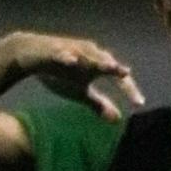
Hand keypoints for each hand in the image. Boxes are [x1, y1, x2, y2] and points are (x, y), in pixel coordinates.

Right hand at [3, 33, 144, 122]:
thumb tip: (117, 120)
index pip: (118, 78)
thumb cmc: (60, 73)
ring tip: (107, 66)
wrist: (32, 56)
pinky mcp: (53, 50)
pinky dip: (66, 57)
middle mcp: (89, 54)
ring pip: (87, 55)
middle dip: (116, 68)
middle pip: (106, 62)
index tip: (139, 103)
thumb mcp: (80, 92)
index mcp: (98, 65)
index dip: (129, 89)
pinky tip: (70, 62)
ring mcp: (71, 50)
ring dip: (97, 60)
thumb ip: (98, 103)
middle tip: (125, 74)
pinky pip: (61, 54)